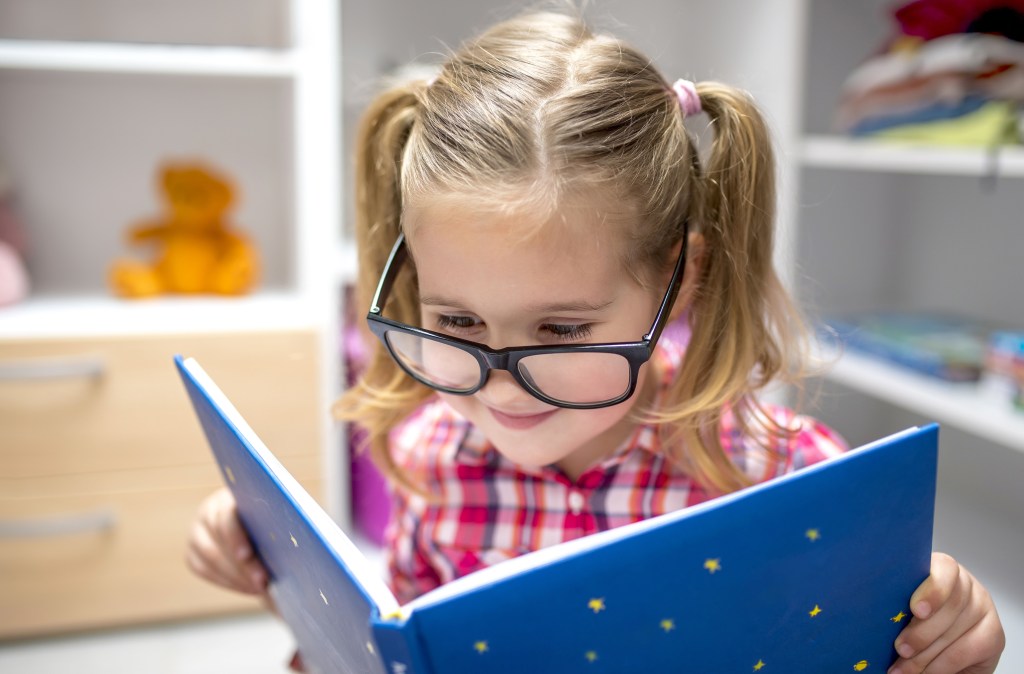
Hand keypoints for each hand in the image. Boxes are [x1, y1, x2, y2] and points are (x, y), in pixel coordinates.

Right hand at [186, 487, 267, 595]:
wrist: (255, 523)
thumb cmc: (272, 517)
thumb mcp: (274, 515)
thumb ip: (276, 525)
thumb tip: (293, 543)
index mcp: (229, 495)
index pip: (226, 515)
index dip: (235, 536)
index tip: (247, 556)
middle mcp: (207, 511)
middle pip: (217, 540)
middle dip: (241, 565)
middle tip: (262, 581)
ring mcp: (196, 533)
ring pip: (209, 558)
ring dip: (236, 577)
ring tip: (259, 588)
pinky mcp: (192, 553)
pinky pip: (203, 570)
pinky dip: (227, 581)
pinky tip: (247, 588)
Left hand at [890, 552, 1004, 673]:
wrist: (940, 647)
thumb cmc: (911, 617)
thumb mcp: (901, 604)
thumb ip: (896, 602)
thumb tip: (870, 614)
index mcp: (940, 569)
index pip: (945, 569)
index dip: (932, 591)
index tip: (915, 610)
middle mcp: (966, 585)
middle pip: (949, 606)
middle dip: (921, 633)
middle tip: (900, 649)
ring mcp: (982, 608)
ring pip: (954, 632)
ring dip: (925, 655)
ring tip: (902, 668)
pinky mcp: (993, 634)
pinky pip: (966, 652)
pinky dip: (941, 666)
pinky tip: (924, 672)